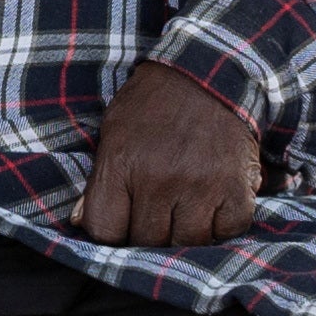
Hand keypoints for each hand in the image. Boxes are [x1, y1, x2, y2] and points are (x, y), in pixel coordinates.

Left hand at [79, 61, 259, 248]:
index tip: (123, 222)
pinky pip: (226, 232)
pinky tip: (213, 204)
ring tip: (184, 208)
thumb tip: (79, 221)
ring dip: (184, 232)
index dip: (112, 233)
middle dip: (149, 232)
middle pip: (146, 241)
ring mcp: (200, 186)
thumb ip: (98, 180)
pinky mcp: (236, 189)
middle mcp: (160, 179)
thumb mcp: (114, 131)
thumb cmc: (154, 105)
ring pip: (187, 242)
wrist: (210, 73)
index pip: (106, 231)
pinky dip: (220, 225)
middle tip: (157, 212)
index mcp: (122, 164)